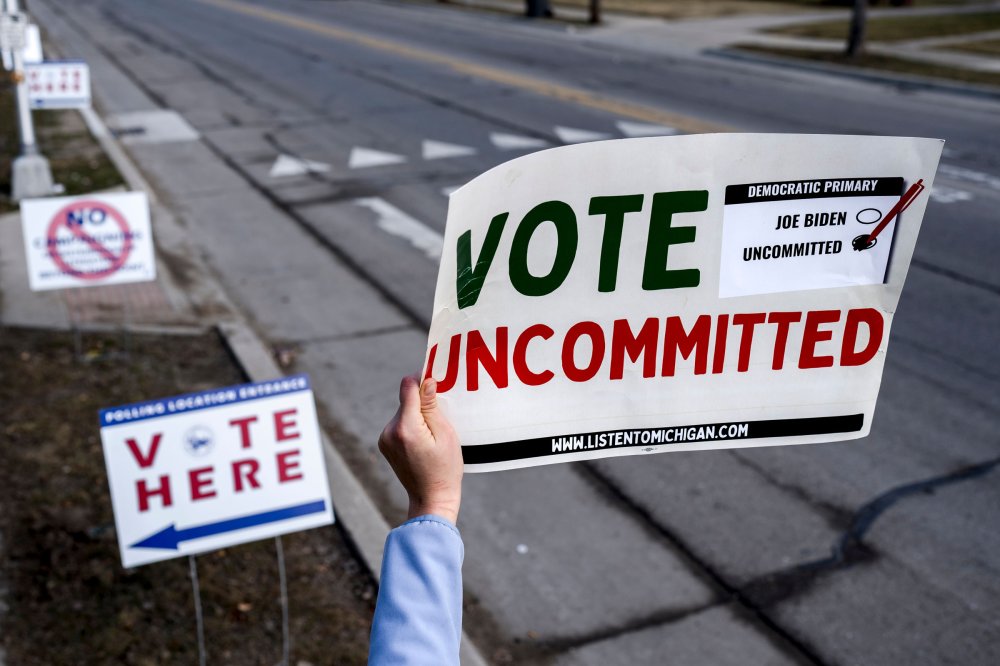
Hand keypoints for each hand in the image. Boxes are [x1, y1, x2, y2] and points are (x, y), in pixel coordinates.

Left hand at [378, 376, 463, 523]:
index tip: (436, 383)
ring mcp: (384, 438)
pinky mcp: (384, 443)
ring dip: (417, 415)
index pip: (408, 387)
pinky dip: (411, 425)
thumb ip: (432, 406)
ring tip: (433, 435)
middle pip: (406, 401)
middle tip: (441, 419)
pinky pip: (400, 423)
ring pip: (403, 412)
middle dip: (423, 403)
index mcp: (406, 428)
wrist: (431, 498)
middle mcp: (390, 431)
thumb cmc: (445, 468)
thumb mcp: (445, 434)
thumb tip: (426, 380)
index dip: (422, 381)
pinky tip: (424, 441)